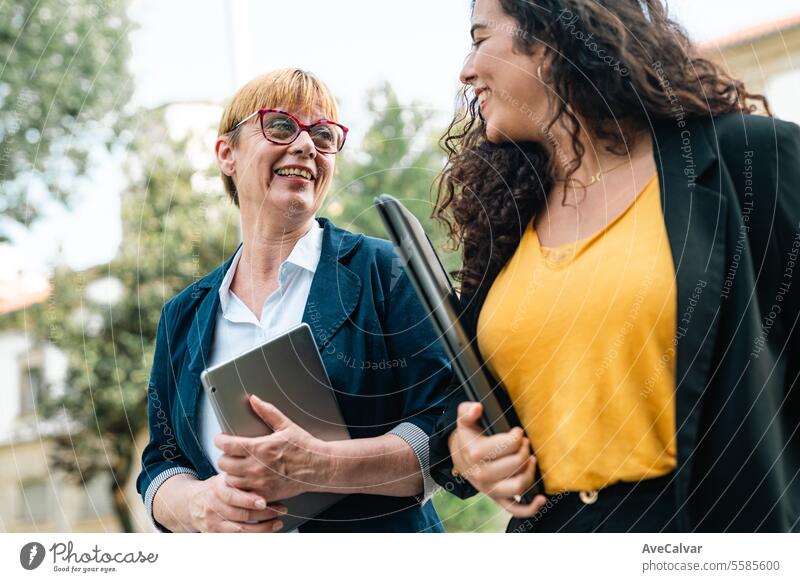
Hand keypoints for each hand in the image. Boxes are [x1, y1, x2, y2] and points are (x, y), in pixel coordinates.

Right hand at [188, 474, 286, 531]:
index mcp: (217, 488)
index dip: (249, 500)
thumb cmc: (216, 488)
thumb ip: (240, 476)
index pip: (232, 496)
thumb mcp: (224, 477)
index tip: (264, 501)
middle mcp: (214, 506)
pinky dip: (253, 537)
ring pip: (240, 530)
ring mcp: (214, 523)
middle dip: (264, 514)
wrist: (192, 503)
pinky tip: (266, 532)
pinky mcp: (215, 534)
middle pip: (240, 514)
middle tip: (281, 509)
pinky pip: (236, 539)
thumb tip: (264, 469)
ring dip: (263, 528)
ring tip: (278, 522)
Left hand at [215, 395, 330, 500]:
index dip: (219, 440)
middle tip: (230, 454)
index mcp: (260, 447)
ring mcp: (259, 482)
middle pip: (223, 463)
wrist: (320, 467)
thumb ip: (267, 412)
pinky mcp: (264, 494)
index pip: (226, 445)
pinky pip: (241, 494)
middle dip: (224, 456)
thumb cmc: (305, 448)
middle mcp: (256, 467)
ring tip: (236, 468)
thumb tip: (254, 400)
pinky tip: (246, 481)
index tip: (221, 439)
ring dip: (230, 473)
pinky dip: (240, 488)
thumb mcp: (286, 426)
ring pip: (229, 480)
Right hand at [449, 401, 546, 517]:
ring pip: (518, 485)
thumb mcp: (463, 420)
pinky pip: (515, 509)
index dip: (517, 436)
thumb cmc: (468, 437)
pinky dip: (531, 507)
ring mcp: (490, 489)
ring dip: (530, 471)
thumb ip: (468, 411)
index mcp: (475, 453)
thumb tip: (477, 407)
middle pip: (516, 464)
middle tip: (525, 442)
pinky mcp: (497, 498)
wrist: (459, 458)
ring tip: (531, 459)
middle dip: (525, 450)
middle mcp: (482, 474)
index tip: (517, 431)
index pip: (507, 445)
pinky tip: (541, 498)